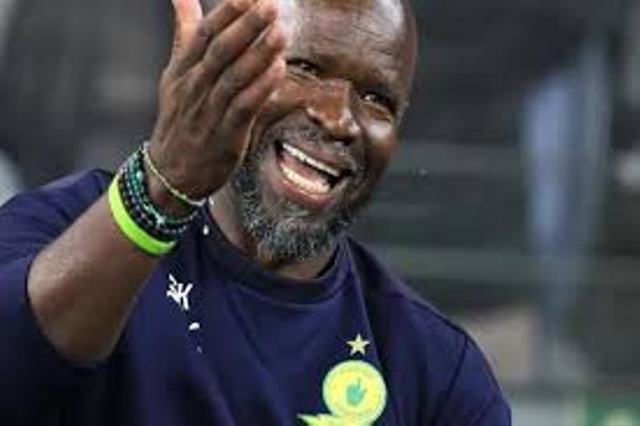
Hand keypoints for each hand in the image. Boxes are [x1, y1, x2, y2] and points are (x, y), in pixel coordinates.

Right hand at [147, 0, 286, 203]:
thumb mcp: (175, 75)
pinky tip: (279, 70)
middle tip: (270, 6)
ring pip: (233, 79)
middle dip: (246, 27)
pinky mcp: (224, 136)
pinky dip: (261, 89)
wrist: (171, 173)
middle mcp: (193, 88)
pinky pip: (243, 108)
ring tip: (281, 34)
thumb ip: (184, 34)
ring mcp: (208, 113)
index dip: (226, 14)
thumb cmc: (180, 118)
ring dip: (258, 55)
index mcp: (182, 70)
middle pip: (219, 52)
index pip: (202, 35)